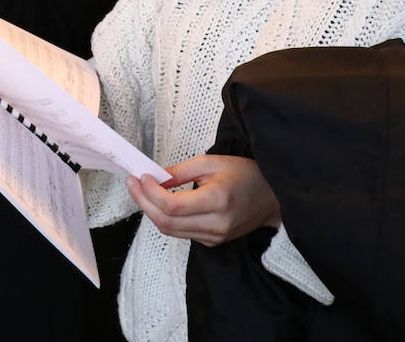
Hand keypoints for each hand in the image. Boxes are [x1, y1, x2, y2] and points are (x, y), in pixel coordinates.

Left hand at [127, 154, 281, 246]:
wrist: (271, 198)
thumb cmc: (244, 175)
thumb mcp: (210, 163)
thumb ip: (179, 172)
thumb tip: (152, 177)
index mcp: (217, 201)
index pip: (172, 205)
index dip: (150, 192)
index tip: (140, 177)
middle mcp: (216, 224)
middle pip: (166, 221)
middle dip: (143, 202)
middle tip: (133, 183)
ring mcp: (215, 237)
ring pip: (170, 230)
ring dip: (151, 211)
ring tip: (141, 190)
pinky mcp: (212, 241)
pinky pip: (181, 233)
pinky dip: (165, 218)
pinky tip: (160, 202)